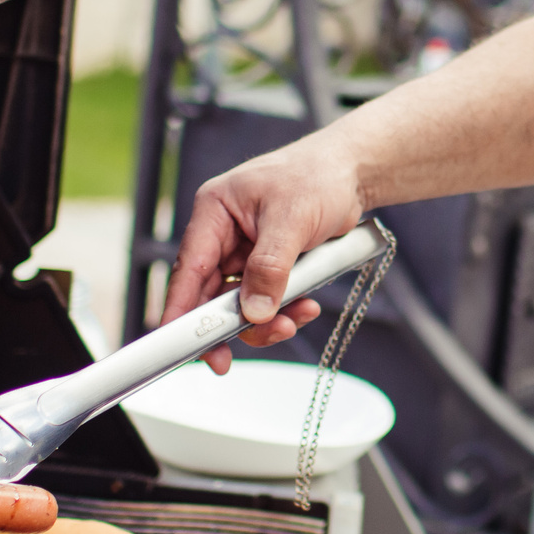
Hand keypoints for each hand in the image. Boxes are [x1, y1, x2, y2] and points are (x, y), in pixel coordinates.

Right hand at [162, 139, 364, 371]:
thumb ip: (269, 267)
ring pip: (240, 303)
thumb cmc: (319, 176)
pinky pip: (266, 299)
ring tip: (295, 319)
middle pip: (211, 294)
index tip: (178, 344)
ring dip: (265, 320)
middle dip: (229, 324)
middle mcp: (224, 234)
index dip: (180, 310)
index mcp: (215, 211)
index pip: (190, 267)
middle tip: (229, 360)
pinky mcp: (269, 266)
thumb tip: (253, 311)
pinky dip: (284, 310)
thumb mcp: (293, 219)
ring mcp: (246, 252)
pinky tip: (306, 307)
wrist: (355, 174)